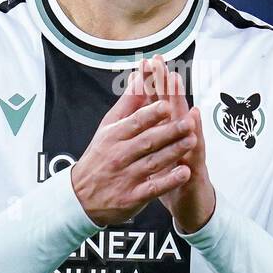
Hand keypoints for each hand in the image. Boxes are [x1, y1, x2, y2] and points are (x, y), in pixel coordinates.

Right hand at [69, 61, 196, 226]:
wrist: (80, 197)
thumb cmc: (99, 157)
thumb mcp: (108, 128)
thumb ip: (128, 103)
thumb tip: (141, 75)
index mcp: (114, 136)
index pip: (135, 122)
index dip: (151, 114)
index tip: (167, 105)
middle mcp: (120, 155)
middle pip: (147, 141)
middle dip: (169, 131)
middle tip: (188, 122)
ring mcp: (126, 177)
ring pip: (153, 162)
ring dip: (174, 152)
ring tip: (192, 141)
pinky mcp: (132, 197)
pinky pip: (153, 188)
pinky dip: (169, 181)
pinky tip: (184, 173)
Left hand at [142, 55, 214, 233]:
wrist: (193, 206)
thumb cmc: (174, 176)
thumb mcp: (159, 154)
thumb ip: (153, 131)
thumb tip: (143, 110)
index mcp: (168, 134)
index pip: (159, 105)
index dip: (152, 85)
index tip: (147, 60)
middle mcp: (181, 137)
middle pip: (172, 106)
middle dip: (166, 84)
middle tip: (161, 62)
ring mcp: (190, 150)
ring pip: (185, 122)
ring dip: (180, 101)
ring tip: (175, 81)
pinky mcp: (195, 168)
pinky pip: (194, 151)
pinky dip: (194, 134)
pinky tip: (194, 120)